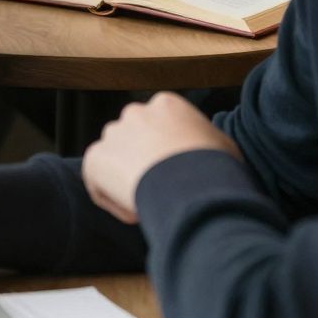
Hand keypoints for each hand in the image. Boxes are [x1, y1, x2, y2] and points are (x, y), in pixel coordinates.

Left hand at [81, 94, 241, 223]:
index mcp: (166, 105)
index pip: (159, 127)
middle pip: (133, 140)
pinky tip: (136, 213)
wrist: (190, 182)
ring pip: (114, 161)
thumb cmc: (214, 166)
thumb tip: (206, 151)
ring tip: (150, 204)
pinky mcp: (94, 158)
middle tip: (160, 191)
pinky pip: (99, 182)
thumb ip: (205, 141)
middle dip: (143, 164)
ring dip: (127, 182)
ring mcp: (112, 134)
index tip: (177, 177)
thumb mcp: (222, 145)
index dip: (167, 155)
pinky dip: (113, 201)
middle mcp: (134, 113)